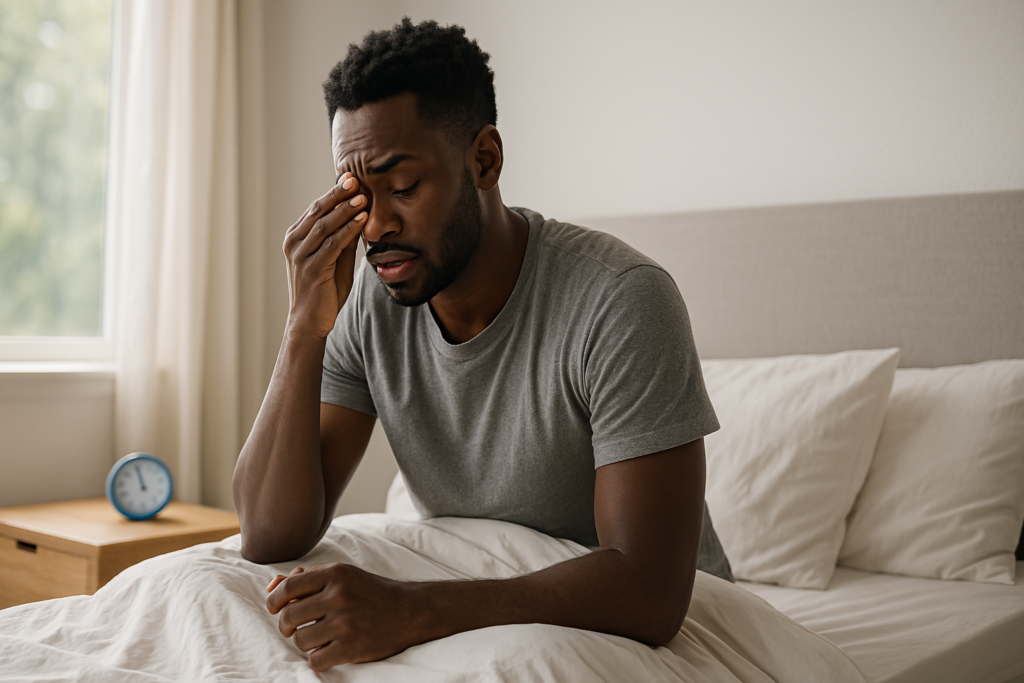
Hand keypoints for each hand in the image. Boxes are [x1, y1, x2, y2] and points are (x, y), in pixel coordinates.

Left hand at [266, 563, 418, 669]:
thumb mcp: (343, 575)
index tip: (274, 608)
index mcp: (335, 574)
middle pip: (289, 616)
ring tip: (317, 638)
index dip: (274, 600)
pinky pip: (315, 660)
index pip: (288, 587)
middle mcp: (338, 596)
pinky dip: (317, 659)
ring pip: (300, 640)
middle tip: (293, 628)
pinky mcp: (351, 648)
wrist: (410, 611)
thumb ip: (307, 577)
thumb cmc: (370, 592)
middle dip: (286, 625)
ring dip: (303, 642)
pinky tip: (328, 651)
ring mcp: (345, 623)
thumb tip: (271, 586)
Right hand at [282, 173, 368, 338]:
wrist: (310, 322)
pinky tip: (361, 220)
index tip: (352, 177)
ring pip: (324, 225)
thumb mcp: (337, 260)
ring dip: (345, 209)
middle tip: (356, 178)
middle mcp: (294, 243)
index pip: (316, 208)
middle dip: (338, 194)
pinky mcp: (310, 268)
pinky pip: (331, 244)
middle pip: (318, 211)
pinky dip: (347, 229)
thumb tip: (361, 216)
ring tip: (363, 197)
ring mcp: (300, 255)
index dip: (334, 192)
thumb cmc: (324, 291)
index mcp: (296, 237)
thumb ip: (345, 240)